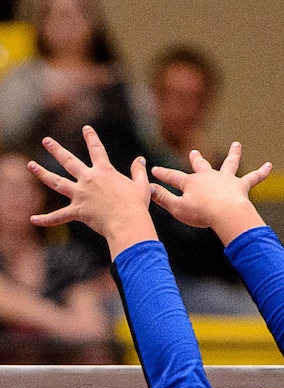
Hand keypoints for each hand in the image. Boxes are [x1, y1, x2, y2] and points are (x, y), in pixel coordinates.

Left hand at [27, 125, 156, 258]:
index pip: (97, 149)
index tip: (85, 128)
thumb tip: (140, 160)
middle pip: (69, 161)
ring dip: (42, 173)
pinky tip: (33, 219)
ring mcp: (80, 195)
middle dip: (56, 149)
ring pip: (57, 182)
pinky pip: (58, 217)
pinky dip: (45, 220)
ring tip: (31, 165)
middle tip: (46, 140)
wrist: (127, 221)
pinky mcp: (77, 212)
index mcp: (104, 171)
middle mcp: (89, 179)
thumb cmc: (136, 205)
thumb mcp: (141, 185)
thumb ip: (138, 171)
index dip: (91, 138)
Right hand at [150, 142, 270, 244]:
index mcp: (192, 183)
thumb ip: (162, 198)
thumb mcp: (177, 208)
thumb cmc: (201, 213)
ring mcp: (225, 179)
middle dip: (196, 159)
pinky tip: (269, 165)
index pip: (173, 177)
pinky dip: (261, 172)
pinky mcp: (240, 186)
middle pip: (201, 166)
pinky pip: (253, 178)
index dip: (162, 174)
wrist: (224, 213)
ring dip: (233, 154)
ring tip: (237, 144)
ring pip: (229, 164)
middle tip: (193, 152)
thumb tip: (148, 189)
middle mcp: (208, 176)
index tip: (154, 170)